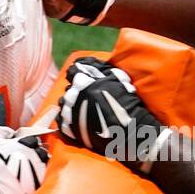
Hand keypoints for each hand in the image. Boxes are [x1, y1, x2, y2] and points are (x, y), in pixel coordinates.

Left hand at [56, 58, 170, 172]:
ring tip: (82, 109)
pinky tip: (76, 121)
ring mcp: (71, 112)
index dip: (79, 75)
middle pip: (68, 89)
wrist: (132, 130)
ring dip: (71, 105)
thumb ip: (102, 70)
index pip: (72, 72)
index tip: (83, 79)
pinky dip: (67, 121)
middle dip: (76, 91)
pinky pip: (62, 122)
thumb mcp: (118, 79)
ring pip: (63, 104)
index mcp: (84, 81)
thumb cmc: (128, 103)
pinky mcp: (71, 129)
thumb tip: (86, 63)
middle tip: (87, 97)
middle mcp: (74, 95)